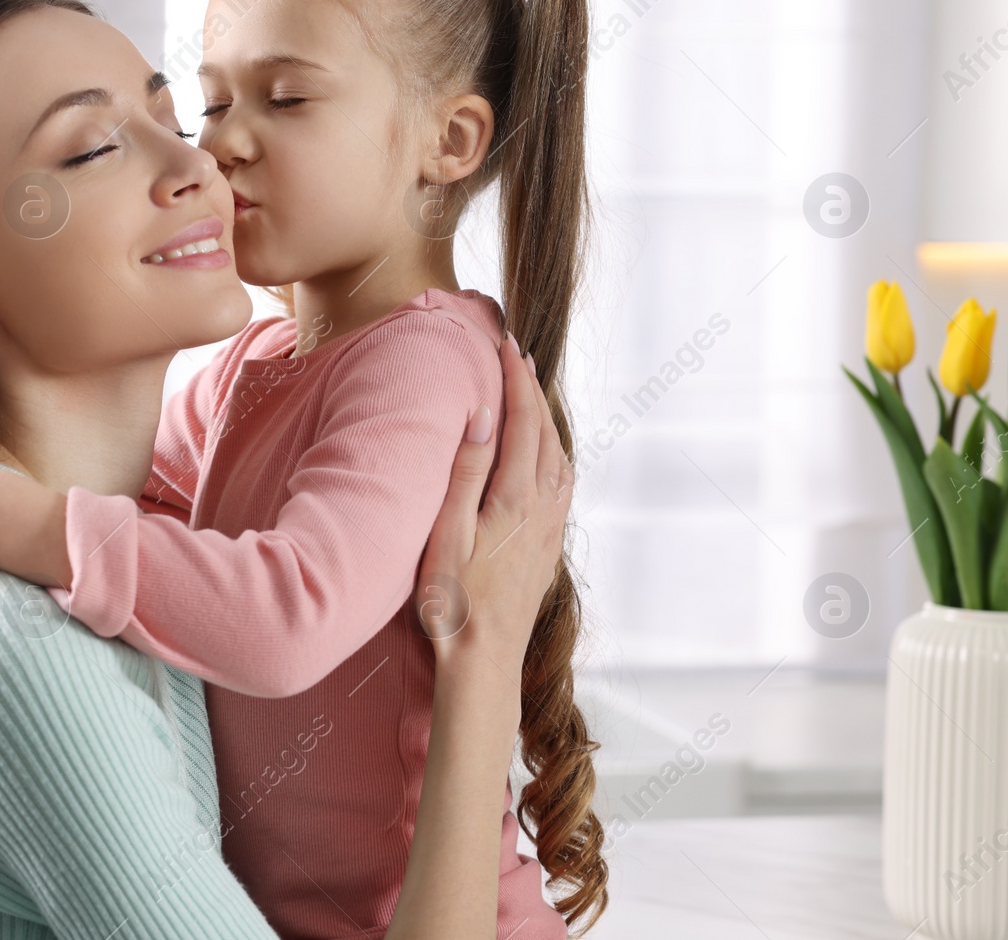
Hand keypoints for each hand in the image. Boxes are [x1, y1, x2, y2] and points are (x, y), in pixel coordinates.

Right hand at [415, 332, 571, 666]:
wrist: (484, 662)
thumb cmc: (452, 602)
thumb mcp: (446, 533)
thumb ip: (466, 471)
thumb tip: (484, 414)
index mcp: (515, 498)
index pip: (522, 422)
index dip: (515, 380)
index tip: (506, 345)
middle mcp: (543, 508)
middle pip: (547, 434)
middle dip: (533, 391)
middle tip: (517, 357)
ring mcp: (550, 529)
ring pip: (561, 458)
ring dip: (546, 421)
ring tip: (530, 396)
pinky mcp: (549, 548)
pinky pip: (562, 483)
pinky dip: (553, 452)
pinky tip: (542, 456)